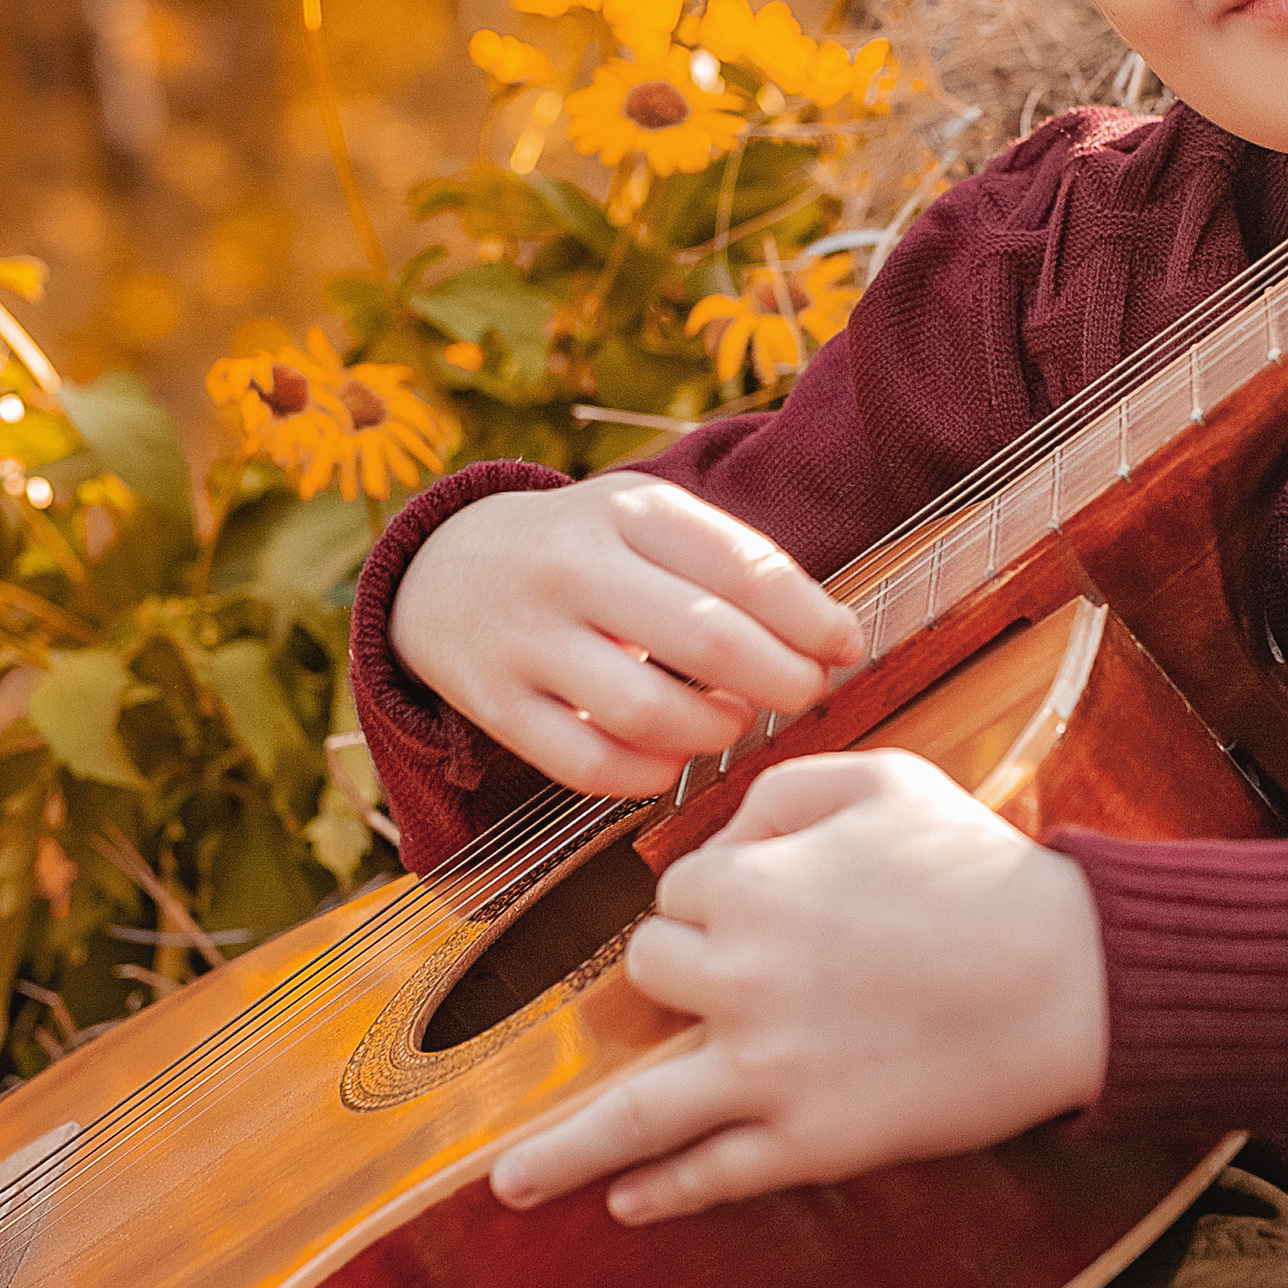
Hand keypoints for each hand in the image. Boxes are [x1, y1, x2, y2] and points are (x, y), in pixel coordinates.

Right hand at [390, 478, 863, 798]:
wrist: (442, 570)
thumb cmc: (584, 551)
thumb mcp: (646, 520)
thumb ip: (731, 564)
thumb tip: (832, 634)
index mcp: (628, 511)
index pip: (743, 567)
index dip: (811, 618)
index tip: (845, 646)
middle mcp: (572, 567)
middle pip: (706, 639)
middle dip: (779, 678)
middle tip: (804, 692)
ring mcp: (527, 639)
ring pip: (647, 711)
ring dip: (714, 731)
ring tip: (733, 721)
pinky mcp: (497, 705)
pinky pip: (589, 766)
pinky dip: (648, 776)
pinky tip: (671, 759)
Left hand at [490, 752, 1109, 1220]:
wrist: (1071, 975)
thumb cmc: (982, 868)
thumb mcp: (884, 780)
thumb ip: (786, 789)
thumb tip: (729, 826)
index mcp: (752, 886)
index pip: (679, 895)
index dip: (720, 898)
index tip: (773, 906)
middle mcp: (741, 980)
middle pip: (652, 976)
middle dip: (683, 975)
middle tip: (751, 978)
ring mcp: (768, 1072)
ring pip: (634, 1114)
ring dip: (564, 1153)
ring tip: (511, 1186)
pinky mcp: (811, 1143)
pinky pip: (712, 1174)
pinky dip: (661, 1194)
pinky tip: (624, 1206)